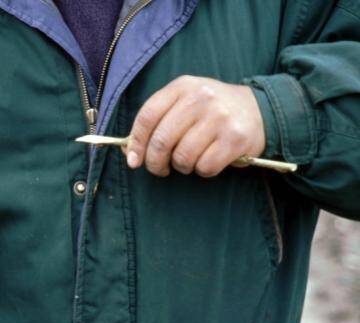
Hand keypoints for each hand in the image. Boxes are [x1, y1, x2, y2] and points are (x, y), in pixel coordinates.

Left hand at [125, 75, 264, 176]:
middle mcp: (201, 98)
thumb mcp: (184, 103)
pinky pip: (205, 167)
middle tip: (160, 169)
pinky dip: (203, 170)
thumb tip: (129, 153)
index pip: (147, 116)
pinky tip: (209, 160)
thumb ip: (158, 121)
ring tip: (189, 161)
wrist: (260, 109)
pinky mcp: (235, 138)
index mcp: (183, 86)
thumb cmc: (211, 112)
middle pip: (162, 140)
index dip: (136, 142)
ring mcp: (219, 117)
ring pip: (183, 157)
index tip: (134, 160)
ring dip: (182, 167)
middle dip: (155, 162)